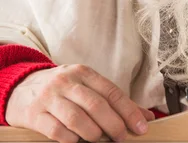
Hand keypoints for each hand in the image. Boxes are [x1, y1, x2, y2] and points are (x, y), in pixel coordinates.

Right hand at [5, 64, 154, 142]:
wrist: (20, 88)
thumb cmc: (62, 89)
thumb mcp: (86, 87)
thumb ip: (115, 101)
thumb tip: (145, 116)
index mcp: (84, 73)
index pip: (112, 92)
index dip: (129, 111)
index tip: (141, 127)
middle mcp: (66, 82)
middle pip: (96, 105)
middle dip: (114, 125)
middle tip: (122, 138)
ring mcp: (49, 97)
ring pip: (77, 118)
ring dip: (94, 134)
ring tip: (101, 140)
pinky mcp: (35, 114)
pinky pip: (57, 131)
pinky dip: (72, 139)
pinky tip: (79, 141)